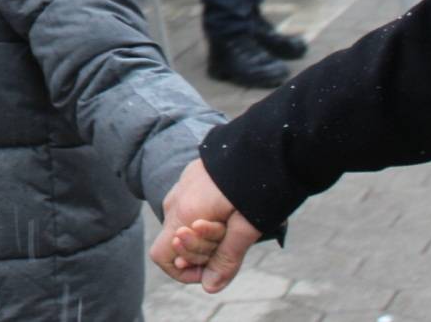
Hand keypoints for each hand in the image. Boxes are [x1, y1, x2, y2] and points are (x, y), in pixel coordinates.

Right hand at [150, 159, 264, 291]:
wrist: (266, 143)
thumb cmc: (258, 188)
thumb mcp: (246, 229)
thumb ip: (225, 259)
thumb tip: (210, 288)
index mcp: (184, 213)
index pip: (163, 256)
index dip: (186, 271)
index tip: (214, 266)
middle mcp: (176, 199)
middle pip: (176, 241)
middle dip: (203, 250)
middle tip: (232, 236)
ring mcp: (182, 186)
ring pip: (185, 224)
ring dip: (208, 233)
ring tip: (235, 219)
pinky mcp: (191, 177)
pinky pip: (191, 207)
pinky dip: (208, 216)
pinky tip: (231, 208)